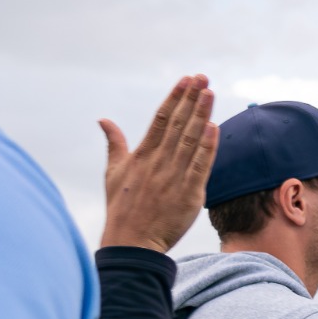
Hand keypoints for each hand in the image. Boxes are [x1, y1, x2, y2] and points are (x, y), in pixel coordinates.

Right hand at [99, 74, 216, 253]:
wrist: (132, 242)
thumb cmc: (122, 208)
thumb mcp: (113, 172)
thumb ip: (114, 144)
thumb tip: (103, 120)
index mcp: (141, 155)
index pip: (160, 119)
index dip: (174, 98)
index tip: (186, 80)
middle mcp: (158, 162)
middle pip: (177, 124)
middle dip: (191, 99)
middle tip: (203, 77)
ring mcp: (174, 177)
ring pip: (190, 140)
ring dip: (201, 115)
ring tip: (210, 92)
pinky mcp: (189, 194)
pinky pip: (200, 166)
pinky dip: (207, 147)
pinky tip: (214, 128)